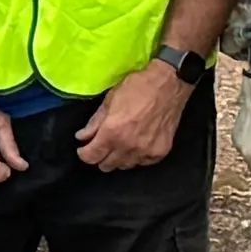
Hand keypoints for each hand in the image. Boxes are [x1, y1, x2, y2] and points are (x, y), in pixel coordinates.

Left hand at [76, 58, 193, 170]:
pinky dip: (136, 157)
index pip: (91, 157)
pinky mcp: (160, 152)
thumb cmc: (137, 87)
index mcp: (112, 132)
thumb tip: (82, 137)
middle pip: (106, 165)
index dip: (84, 153)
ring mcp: (145, 152)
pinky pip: (141, 163)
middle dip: (100, 156)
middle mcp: (128, 146)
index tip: (84, 148)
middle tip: (102, 144)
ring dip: (118, 158)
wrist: (168, 84)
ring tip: (120, 143)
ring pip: (124, 166)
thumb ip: (94, 123)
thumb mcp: (109, 101)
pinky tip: (136, 145)